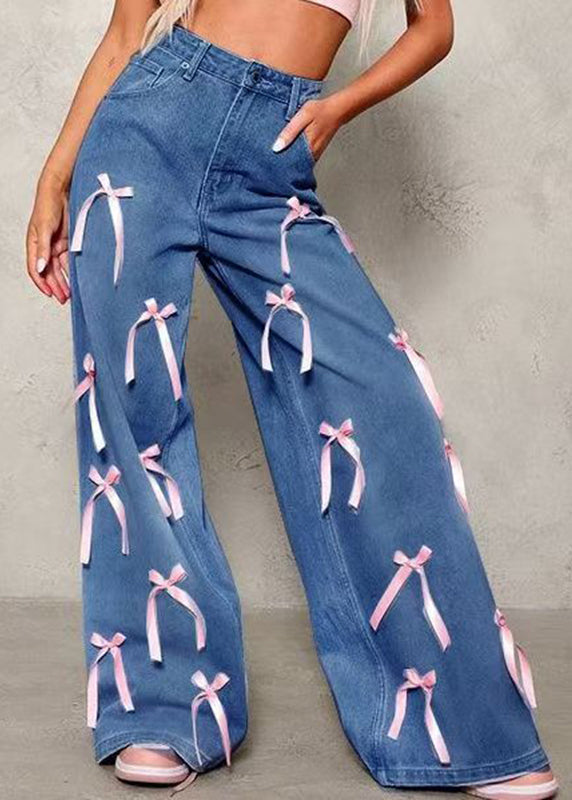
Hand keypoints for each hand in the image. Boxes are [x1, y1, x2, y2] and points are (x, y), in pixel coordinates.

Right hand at [26, 171, 70, 303]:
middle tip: (63, 299)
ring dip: (63, 282)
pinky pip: (68, 261)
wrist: (62, 190)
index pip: (35, 268)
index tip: (50, 294)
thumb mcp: (45, 227)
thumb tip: (40, 269)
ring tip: (69, 295)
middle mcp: (44, 247)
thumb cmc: (48, 204)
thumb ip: (43, 249)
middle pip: (48, 272)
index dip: (41, 283)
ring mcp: (55, 245)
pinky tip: (76, 280)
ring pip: (58, 269)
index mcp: (33, 244)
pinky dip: (71, 271)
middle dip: (55, 286)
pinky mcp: (67, 242)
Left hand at [272, 95, 345, 163]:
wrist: (337, 110)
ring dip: (290, 160)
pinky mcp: (316, 151)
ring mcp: (315, 153)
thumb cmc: (319, 110)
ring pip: (299, 162)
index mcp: (307, 147)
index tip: (269, 164)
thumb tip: (276, 147)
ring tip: (278, 157)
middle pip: (294, 165)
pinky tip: (290, 151)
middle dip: (283, 164)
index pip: (290, 163)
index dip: (279, 165)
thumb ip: (289, 132)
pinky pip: (304, 158)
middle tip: (270, 163)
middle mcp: (312, 154)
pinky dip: (297, 156)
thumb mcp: (302, 116)